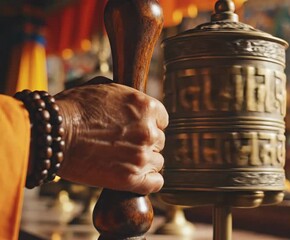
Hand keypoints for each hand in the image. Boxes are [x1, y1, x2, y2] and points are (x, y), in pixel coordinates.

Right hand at [54, 77, 167, 194]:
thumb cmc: (73, 108)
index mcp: (146, 106)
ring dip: (144, 163)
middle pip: (159, 142)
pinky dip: (148, 182)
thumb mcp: (104, 88)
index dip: (148, 125)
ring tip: (124, 162)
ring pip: (157, 162)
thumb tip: (133, 99)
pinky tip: (137, 179)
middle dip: (144, 143)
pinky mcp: (132, 179)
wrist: (52, 134)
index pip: (162, 120)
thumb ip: (127, 95)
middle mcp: (149, 130)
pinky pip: (155, 183)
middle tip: (124, 146)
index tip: (136, 130)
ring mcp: (142, 155)